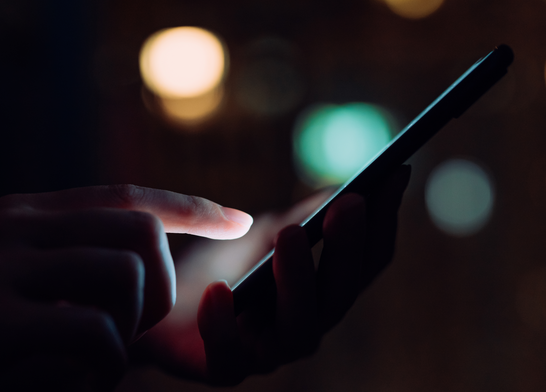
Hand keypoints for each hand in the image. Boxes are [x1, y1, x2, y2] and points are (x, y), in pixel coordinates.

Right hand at [0, 185, 252, 391]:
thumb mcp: (23, 292)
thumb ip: (75, 269)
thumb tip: (147, 264)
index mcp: (25, 218)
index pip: (126, 198)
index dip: (190, 208)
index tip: (238, 221)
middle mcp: (13, 228)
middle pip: (141, 231)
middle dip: (162, 287)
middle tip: (136, 331)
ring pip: (126, 274)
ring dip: (131, 330)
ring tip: (99, 361)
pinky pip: (94, 330)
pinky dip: (105, 365)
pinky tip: (85, 380)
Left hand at [133, 165, 410, 385]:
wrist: (153, 298)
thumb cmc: (215, 267)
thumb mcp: (260, 234)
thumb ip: (302, 218)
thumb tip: (347, 187)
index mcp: (320, 294)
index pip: (366, 264)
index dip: (382, 223)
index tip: (391, 177)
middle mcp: (304, 326)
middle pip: (340, 295)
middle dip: (347, 248)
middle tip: (349, 203)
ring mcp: (265, 353)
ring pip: (299, 329)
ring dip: (298, 280)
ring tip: (289, 234)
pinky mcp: (219, 369)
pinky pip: (229, 358)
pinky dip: (225, 326)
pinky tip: (218, 291)